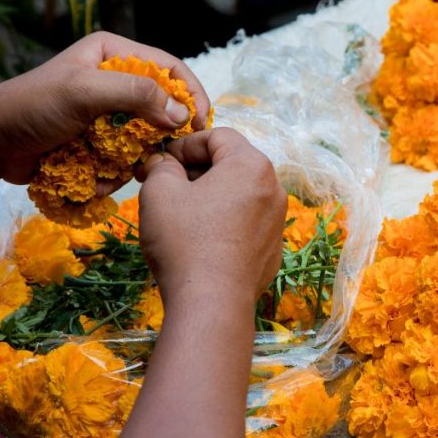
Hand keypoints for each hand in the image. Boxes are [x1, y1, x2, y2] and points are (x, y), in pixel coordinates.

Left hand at [0, 31, 209, 187]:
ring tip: (118, 168)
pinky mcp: (100, 141)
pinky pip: (126, 157)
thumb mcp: (84, 91)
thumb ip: (135, 95)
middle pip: (163, 106)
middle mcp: (115, 80)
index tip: (199, 121)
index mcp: (113, 54)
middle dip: (163, 133)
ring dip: (136, 157)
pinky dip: (117, 171)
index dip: (190, 93)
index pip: (169, 68)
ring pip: (146, 137)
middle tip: (167, 153)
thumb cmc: (31, 107)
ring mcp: (108, 113)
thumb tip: (181, 114)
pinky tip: (98, 177)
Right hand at [138, 128, 285, 311]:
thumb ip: (162, 166)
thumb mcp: (160, 192)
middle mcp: (274, 188)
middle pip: (231, 163)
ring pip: (239, 193)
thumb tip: (164, 163)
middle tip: (163, 185)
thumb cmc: (185, 241)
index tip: (161, 162)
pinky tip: (200, 239)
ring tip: (179, 212)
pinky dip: (224, 220)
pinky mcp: (273, 247)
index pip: (218, 135)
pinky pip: (246, 221)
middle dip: (196, 169)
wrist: (212, 302)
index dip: (184, 144)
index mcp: (251, 165)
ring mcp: (277, 219)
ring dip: (209, 195)